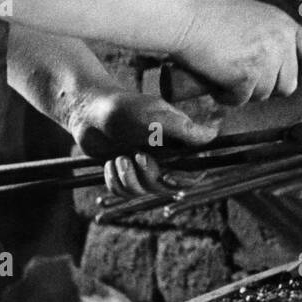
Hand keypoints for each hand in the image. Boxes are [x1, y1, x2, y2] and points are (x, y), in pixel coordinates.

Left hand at [63, 85, 220, 197]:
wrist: (88, 111)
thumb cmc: (123, 108)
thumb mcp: (153, 116)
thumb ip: (183, 129)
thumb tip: (214, 136)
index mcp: (177, 143)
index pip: (194, 171)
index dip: (184, 179)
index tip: (168, 173)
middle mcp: (164, 157)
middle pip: (167, 186)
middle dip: (149, 176)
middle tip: (136, 155)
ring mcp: (143, 167)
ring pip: (144, 192)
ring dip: (128, 179)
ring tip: (119, 158)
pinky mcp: (125, 174)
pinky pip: (125, 193)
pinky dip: (115, 181)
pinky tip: (111, 163)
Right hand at [175, 0, 301, 104]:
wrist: (186, 17)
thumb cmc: (209, 15)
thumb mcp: (252, 17)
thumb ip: (269, 37)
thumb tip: (276, 64)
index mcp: (284, 24)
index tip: (301, 80)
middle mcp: (280, 41)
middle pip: (288, 84)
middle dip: (267, 87)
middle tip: (246, 80)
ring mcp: (265, 59)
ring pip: (264, 94)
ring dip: (244, 91)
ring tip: (225, 75)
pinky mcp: (246, 76)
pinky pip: (241, 99)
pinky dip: (227, 96)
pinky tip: (215, 81)